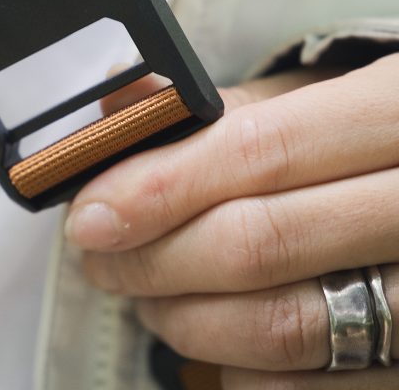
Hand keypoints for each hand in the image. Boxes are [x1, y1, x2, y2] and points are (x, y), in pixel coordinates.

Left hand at [65, 58, 398, 386]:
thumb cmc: (355, 141)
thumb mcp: (302, 97)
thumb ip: (211, 105)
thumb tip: (118, 106)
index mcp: (394, 110)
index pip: (258, 152)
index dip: (160, 186)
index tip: (91, 213)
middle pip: (259, 244)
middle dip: (153, 259)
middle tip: (98, 256)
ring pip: (282, 327)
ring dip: (185, 319)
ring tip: (146, 294)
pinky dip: (238, 370)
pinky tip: (209, 335)